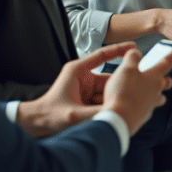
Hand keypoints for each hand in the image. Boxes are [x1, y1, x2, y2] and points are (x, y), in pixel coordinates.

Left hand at [15, 42, 135, 137]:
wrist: (37, 124)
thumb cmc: (50, 115)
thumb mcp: (74, 114)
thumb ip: (95, 113)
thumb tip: (115, 114)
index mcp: (78, 71)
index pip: (102, 56)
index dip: (119, 50)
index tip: (134, 47)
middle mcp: (83, 77)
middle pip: (108, 79)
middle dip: (117, 89)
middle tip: (130, 96)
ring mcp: (86, 88)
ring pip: (107, 91)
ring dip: (112, 100)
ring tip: (120, 109)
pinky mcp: (87, 98)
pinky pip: (102, 99)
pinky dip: (107, 106)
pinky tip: (112, 115)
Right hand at [102, 46, 171, 134]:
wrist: (120, 119)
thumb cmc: (124, 93)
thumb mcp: (125, 68)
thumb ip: (132, 57)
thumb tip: (136, 52)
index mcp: (154, 77)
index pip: (167, 62)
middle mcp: (156, 91)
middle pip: (167, 81)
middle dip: (166, 76)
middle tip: (161, 73)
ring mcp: (151, 104)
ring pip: (159, 96)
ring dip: (156, 92)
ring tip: (147, 89)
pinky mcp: (144, 115)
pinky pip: (148, 107)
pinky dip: (144, 103)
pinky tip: (135, 102)